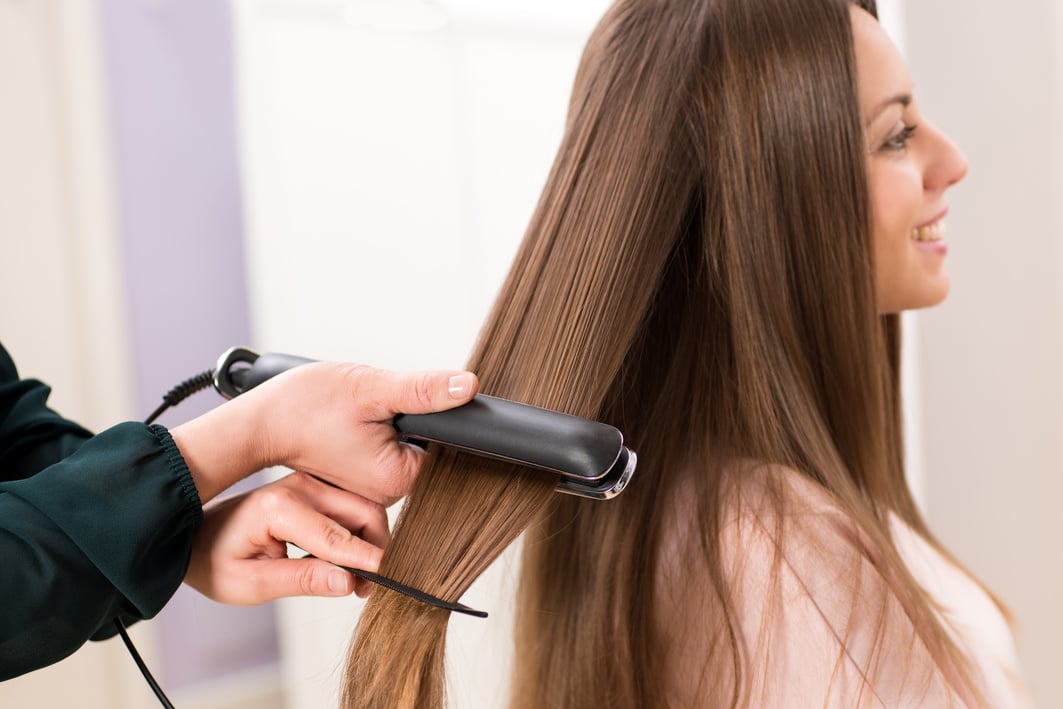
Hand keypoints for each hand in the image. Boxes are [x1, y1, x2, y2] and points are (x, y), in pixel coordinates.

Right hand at [171, 363, 477, 503]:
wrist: (260, 420)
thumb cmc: (304, 407)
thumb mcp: (371, 388)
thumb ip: (423, 389)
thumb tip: (467, 386)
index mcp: (397, 479)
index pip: (445, 446)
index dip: (432, 416)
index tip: (402, 405)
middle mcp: (388, 492)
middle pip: (426, 445)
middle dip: (408, 418)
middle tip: (370, 408)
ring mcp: (374, 487)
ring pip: (405, 444)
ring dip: (391, 421)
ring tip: (355, 415)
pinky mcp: (362, 476)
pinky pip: (387, 448)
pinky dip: (377, 429)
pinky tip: (352, 423)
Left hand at [185, 471, 387, 603]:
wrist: (193, 535)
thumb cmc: (214, 560)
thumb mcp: (250, 585)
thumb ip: (301, 581)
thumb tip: (347, 582)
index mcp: (279, 507)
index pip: (337, 537)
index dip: (368, 560)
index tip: (390, 578)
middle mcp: (299, 487)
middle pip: (363, 512)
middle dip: (375, 549)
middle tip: (365, 588)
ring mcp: (309, 483)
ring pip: (362, 508)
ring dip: (369, 541)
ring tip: (353, 578)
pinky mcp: (314, 487)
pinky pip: (350, 506)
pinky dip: (357, 532)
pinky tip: (343, 558)